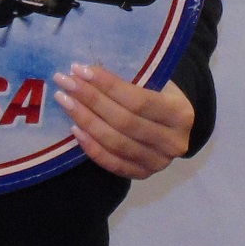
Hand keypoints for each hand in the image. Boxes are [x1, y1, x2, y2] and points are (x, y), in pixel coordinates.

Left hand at [53, 64, 193, 178]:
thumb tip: (85, 71)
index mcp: (180, 113)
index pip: (138, 100)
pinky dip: (92, 147)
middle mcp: (173, 142)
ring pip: (115, 143)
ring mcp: (158, 162)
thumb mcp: (155, 81)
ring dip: (85, 120)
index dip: (107, 85)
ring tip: (64, 101)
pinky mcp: (143, 175)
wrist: (174, 124)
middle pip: (124, 122)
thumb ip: (130, 79)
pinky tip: (74, 129)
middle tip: (64, 82)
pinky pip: (113, 164)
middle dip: (90, 100)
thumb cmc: (159, 94)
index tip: (79, 70)